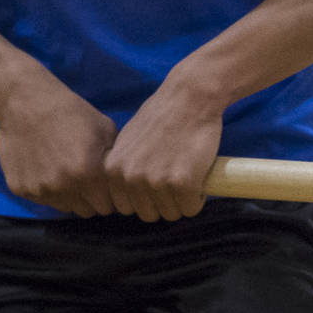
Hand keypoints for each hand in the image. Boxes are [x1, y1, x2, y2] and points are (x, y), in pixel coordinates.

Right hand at [0, 66, 118, 217]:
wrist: (26, 101)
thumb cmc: (72, 113)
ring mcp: (39, 189)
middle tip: (85, 178)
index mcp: (89, 174)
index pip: (107, 207)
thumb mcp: (105, 132)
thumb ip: (117, 163)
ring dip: (69, 195)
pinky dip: (46, 189)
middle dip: (90, 199)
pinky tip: (45, 166)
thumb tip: (127, 187)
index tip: (105, 186)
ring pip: (64, 207)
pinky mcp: (19, 188)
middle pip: (86, 211)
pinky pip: (42, 199)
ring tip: (66, 170)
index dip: (108, 197)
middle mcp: (63, 186)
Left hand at [104, 64, 226, 221]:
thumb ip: (124, 167)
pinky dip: (199, 197)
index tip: (158, 184)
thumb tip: (128, 195)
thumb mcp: (128, 142)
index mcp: (112, 169)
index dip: (145, 199)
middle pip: (149, 214)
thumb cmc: (163, 116)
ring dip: (183, 200)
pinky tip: (198, 175)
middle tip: (176, 179)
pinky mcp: (182, 183)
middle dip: (165, 202)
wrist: (189, 98)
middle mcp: (129, 178)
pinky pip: (191, 208)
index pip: (126, 207)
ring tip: (187, 175)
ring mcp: (155, 181)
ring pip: (172, 214)